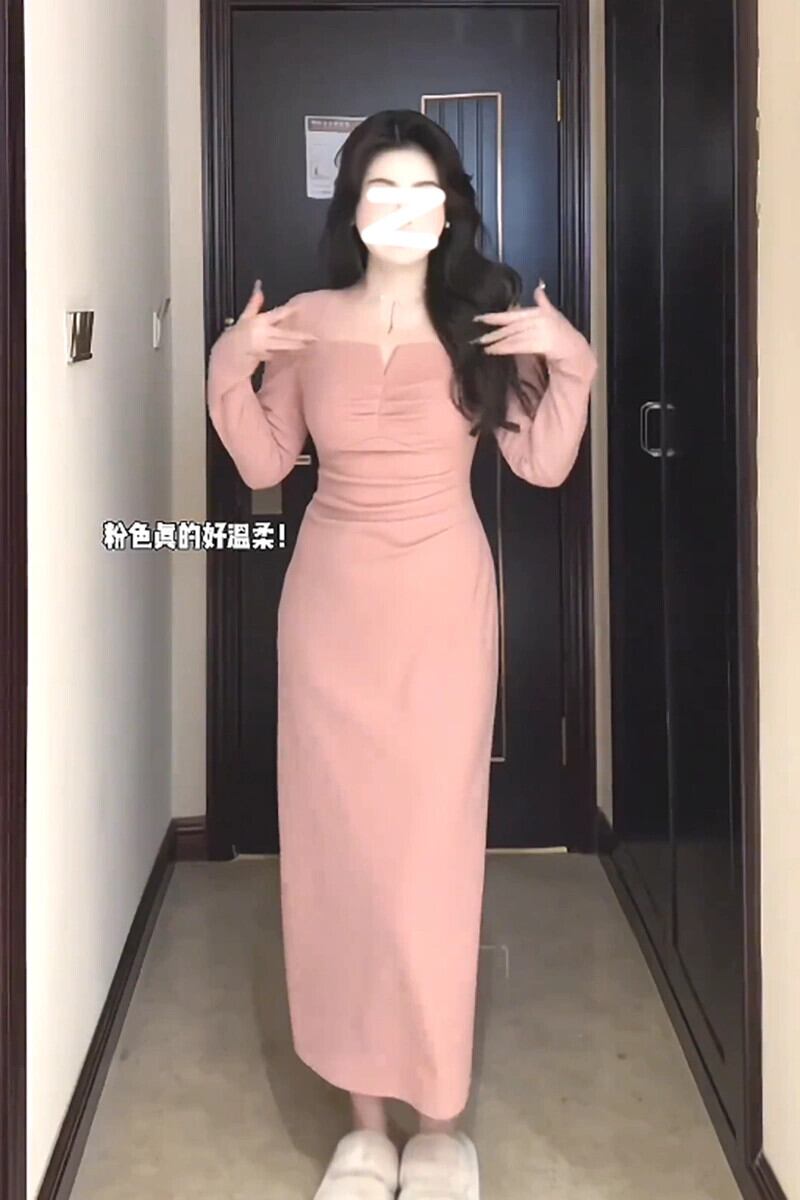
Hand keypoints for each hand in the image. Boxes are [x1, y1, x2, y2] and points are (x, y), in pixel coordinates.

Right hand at [226, 279, 316, 365]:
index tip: (299, 308)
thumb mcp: (243, 318)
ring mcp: (261, 346)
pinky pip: (275, 355)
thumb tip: (259, 287)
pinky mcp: (261, 357)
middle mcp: (260, 333)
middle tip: (314, 336)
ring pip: (282, 345)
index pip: (276, 313)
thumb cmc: (234, 337)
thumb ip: (253, 304)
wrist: (224, 356)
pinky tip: (294, 355)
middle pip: (284, 333)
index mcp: (257, 321)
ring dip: (296, 345)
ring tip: (308, 345)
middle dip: (300, 335)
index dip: (288, 310)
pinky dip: (284, 354)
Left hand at [472, 282, 592, 367]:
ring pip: (512, 337)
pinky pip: (518, 346)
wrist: (574, 347)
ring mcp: (539, 331)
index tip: (480, 319)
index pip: (513, 314)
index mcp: (538, 312)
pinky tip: (493, 351)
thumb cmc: (561, 331)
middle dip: (493, 332)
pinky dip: (504, 349)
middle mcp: (537, 319)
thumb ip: (543, 301)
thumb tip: (538, 287)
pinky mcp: (541, 344)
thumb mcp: (552, 312)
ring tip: (483, 346)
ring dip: (497, 342)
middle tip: (477, 337)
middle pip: (510, 327)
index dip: (496, 317)